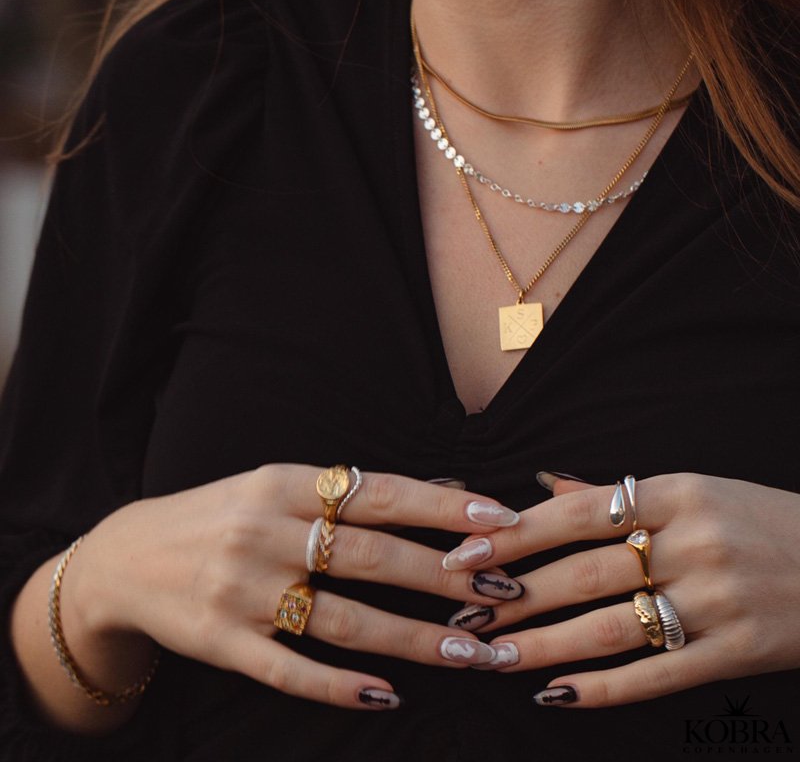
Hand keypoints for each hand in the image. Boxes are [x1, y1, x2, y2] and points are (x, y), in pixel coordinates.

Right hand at [65, 465, 522, 709]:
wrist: (124, 558)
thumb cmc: (219, 515)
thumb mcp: (275, 485)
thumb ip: (348, 492)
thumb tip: (439, 487)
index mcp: (283, 484)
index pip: (380, 493)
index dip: (443, 506)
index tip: (499, 519)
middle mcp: (265, 533)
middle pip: (371, 557)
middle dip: (445, 576)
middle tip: (503, 592)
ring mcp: (242, 591)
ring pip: (342, 620)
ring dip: (412, 638)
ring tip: (469, 652)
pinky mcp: (221, 641)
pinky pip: (289, 669)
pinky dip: (340, 685)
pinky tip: (386, 697)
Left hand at [441, 473, 799, 706]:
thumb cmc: (759, 519)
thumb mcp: (693, 490)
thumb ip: (617, 493)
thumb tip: (545, 483)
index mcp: (676, 493)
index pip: (578, 513)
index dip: (516, 534)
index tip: (465, 552)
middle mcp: (694, 543)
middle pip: (584, 573)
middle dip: (515, 597)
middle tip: (463, 615)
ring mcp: (717, 600)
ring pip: (610, 627)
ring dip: (543, 645)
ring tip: (492, 657)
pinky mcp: (739, 652)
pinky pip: (658, 674)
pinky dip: (603, 687)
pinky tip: (557, 693)